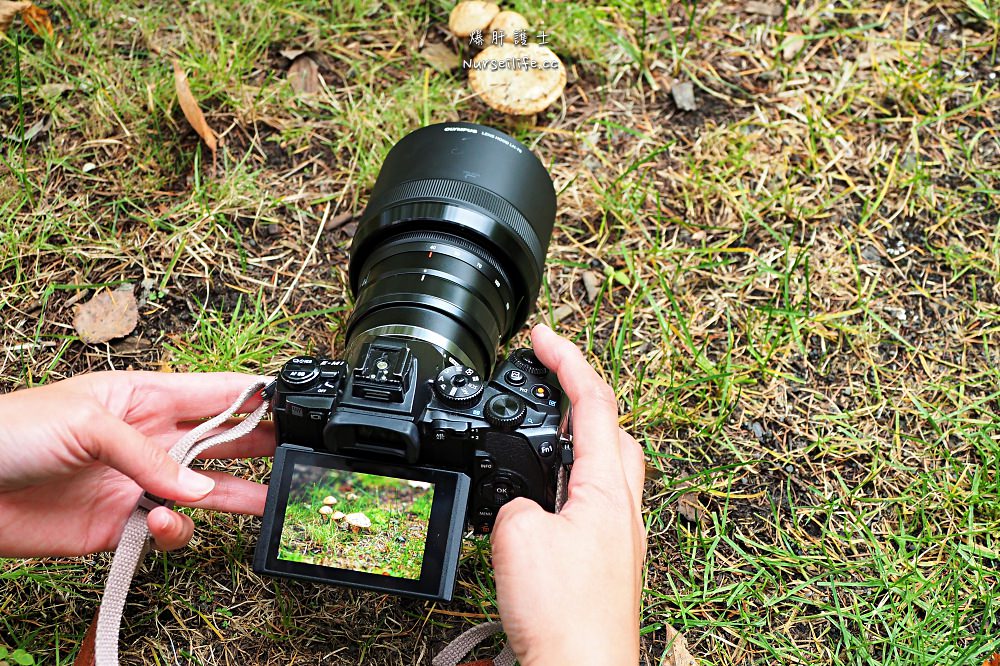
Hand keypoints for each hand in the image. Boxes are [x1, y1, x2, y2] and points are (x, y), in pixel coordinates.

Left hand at [0, 372, 274, 556]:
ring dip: (238, 496)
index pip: (216, 391)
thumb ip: (149, 454)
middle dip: (261, 445)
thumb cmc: (10, 432)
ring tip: (272, 505)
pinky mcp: (123, 523)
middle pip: (224, 439)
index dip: (257, 396)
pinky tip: (159, 522)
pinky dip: (175, 530)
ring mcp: (141, 480)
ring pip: (207, 488)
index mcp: (145, 396)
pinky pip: (171, 529)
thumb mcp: (87, 424)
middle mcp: (151, 438)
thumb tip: (199, 486)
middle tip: (296, 455)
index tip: (295, 406)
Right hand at [491, 325, 646, 664]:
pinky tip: (547, 502)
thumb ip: (516, 504)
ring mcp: (621, 537)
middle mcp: (623, 508)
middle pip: (614, 429)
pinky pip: (596, 504)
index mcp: (606, 488)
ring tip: (542, 436)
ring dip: (579, 441)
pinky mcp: (609, 564)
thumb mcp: (516, 537)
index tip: (542, 336)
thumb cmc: (565, 615)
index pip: (593, 402)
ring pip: (610, 468)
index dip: (566, 360)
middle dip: (583, 396)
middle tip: (550, 383)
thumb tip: (523, 509)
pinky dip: (572, 484)